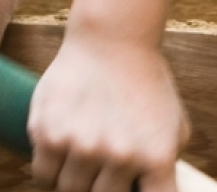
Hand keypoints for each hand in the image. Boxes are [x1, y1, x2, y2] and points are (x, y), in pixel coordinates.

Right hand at [29, 37, 189, 191]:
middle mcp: (120, 156)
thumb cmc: (145, 83)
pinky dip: (48, 173)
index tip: (130, 190)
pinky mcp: (49, 134)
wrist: (112, 40)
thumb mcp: (173, 125)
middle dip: (100, 189)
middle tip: (100, 173)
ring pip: (69, 190)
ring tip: (79, 163)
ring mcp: (82, 147)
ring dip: (73, 181)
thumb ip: (166, 163)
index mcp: (156, 157)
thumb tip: (150, 191)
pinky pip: (43, 175)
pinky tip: (58, 159)